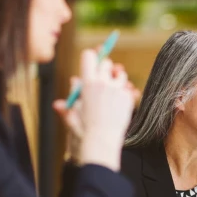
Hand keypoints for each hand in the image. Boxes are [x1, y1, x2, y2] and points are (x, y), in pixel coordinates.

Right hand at [53, 50, 134, 170]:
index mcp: (87, 83)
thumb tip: (69, 88)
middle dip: (104, 68)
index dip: (91, 57)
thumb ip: (71, 98)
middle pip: (106, 62)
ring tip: (111, 92)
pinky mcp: (128, 97)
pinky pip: (127, 88)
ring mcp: (117, 89)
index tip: (94, 57)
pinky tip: (117, 103)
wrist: (102, 140)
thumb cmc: (84, 128)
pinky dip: (123, 92)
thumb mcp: (73, 112)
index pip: (89, 56)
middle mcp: (103, 82)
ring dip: (116, 79)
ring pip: (120, 74)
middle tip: (102, 78)